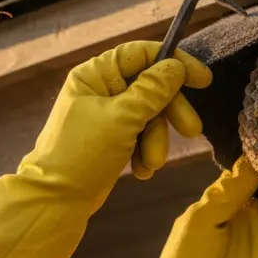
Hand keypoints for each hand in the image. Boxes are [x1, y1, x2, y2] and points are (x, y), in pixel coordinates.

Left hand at [0, 41, 209, 257]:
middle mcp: (101, 90)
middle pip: (150, 87)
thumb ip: (153, 90)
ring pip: (149, 115)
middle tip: (192, 131)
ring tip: (151, 163)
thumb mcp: (124, 118)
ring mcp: (106, 116)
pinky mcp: (111, 140)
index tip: (203, 80)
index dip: (174, 63)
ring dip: (156, 139)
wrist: (54, 202)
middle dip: (169, 112)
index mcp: (95, 75)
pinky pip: (140, 136)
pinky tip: (142, 170)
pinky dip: (145, 151)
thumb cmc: (83, 153)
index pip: (141, 54)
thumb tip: (175, 66)